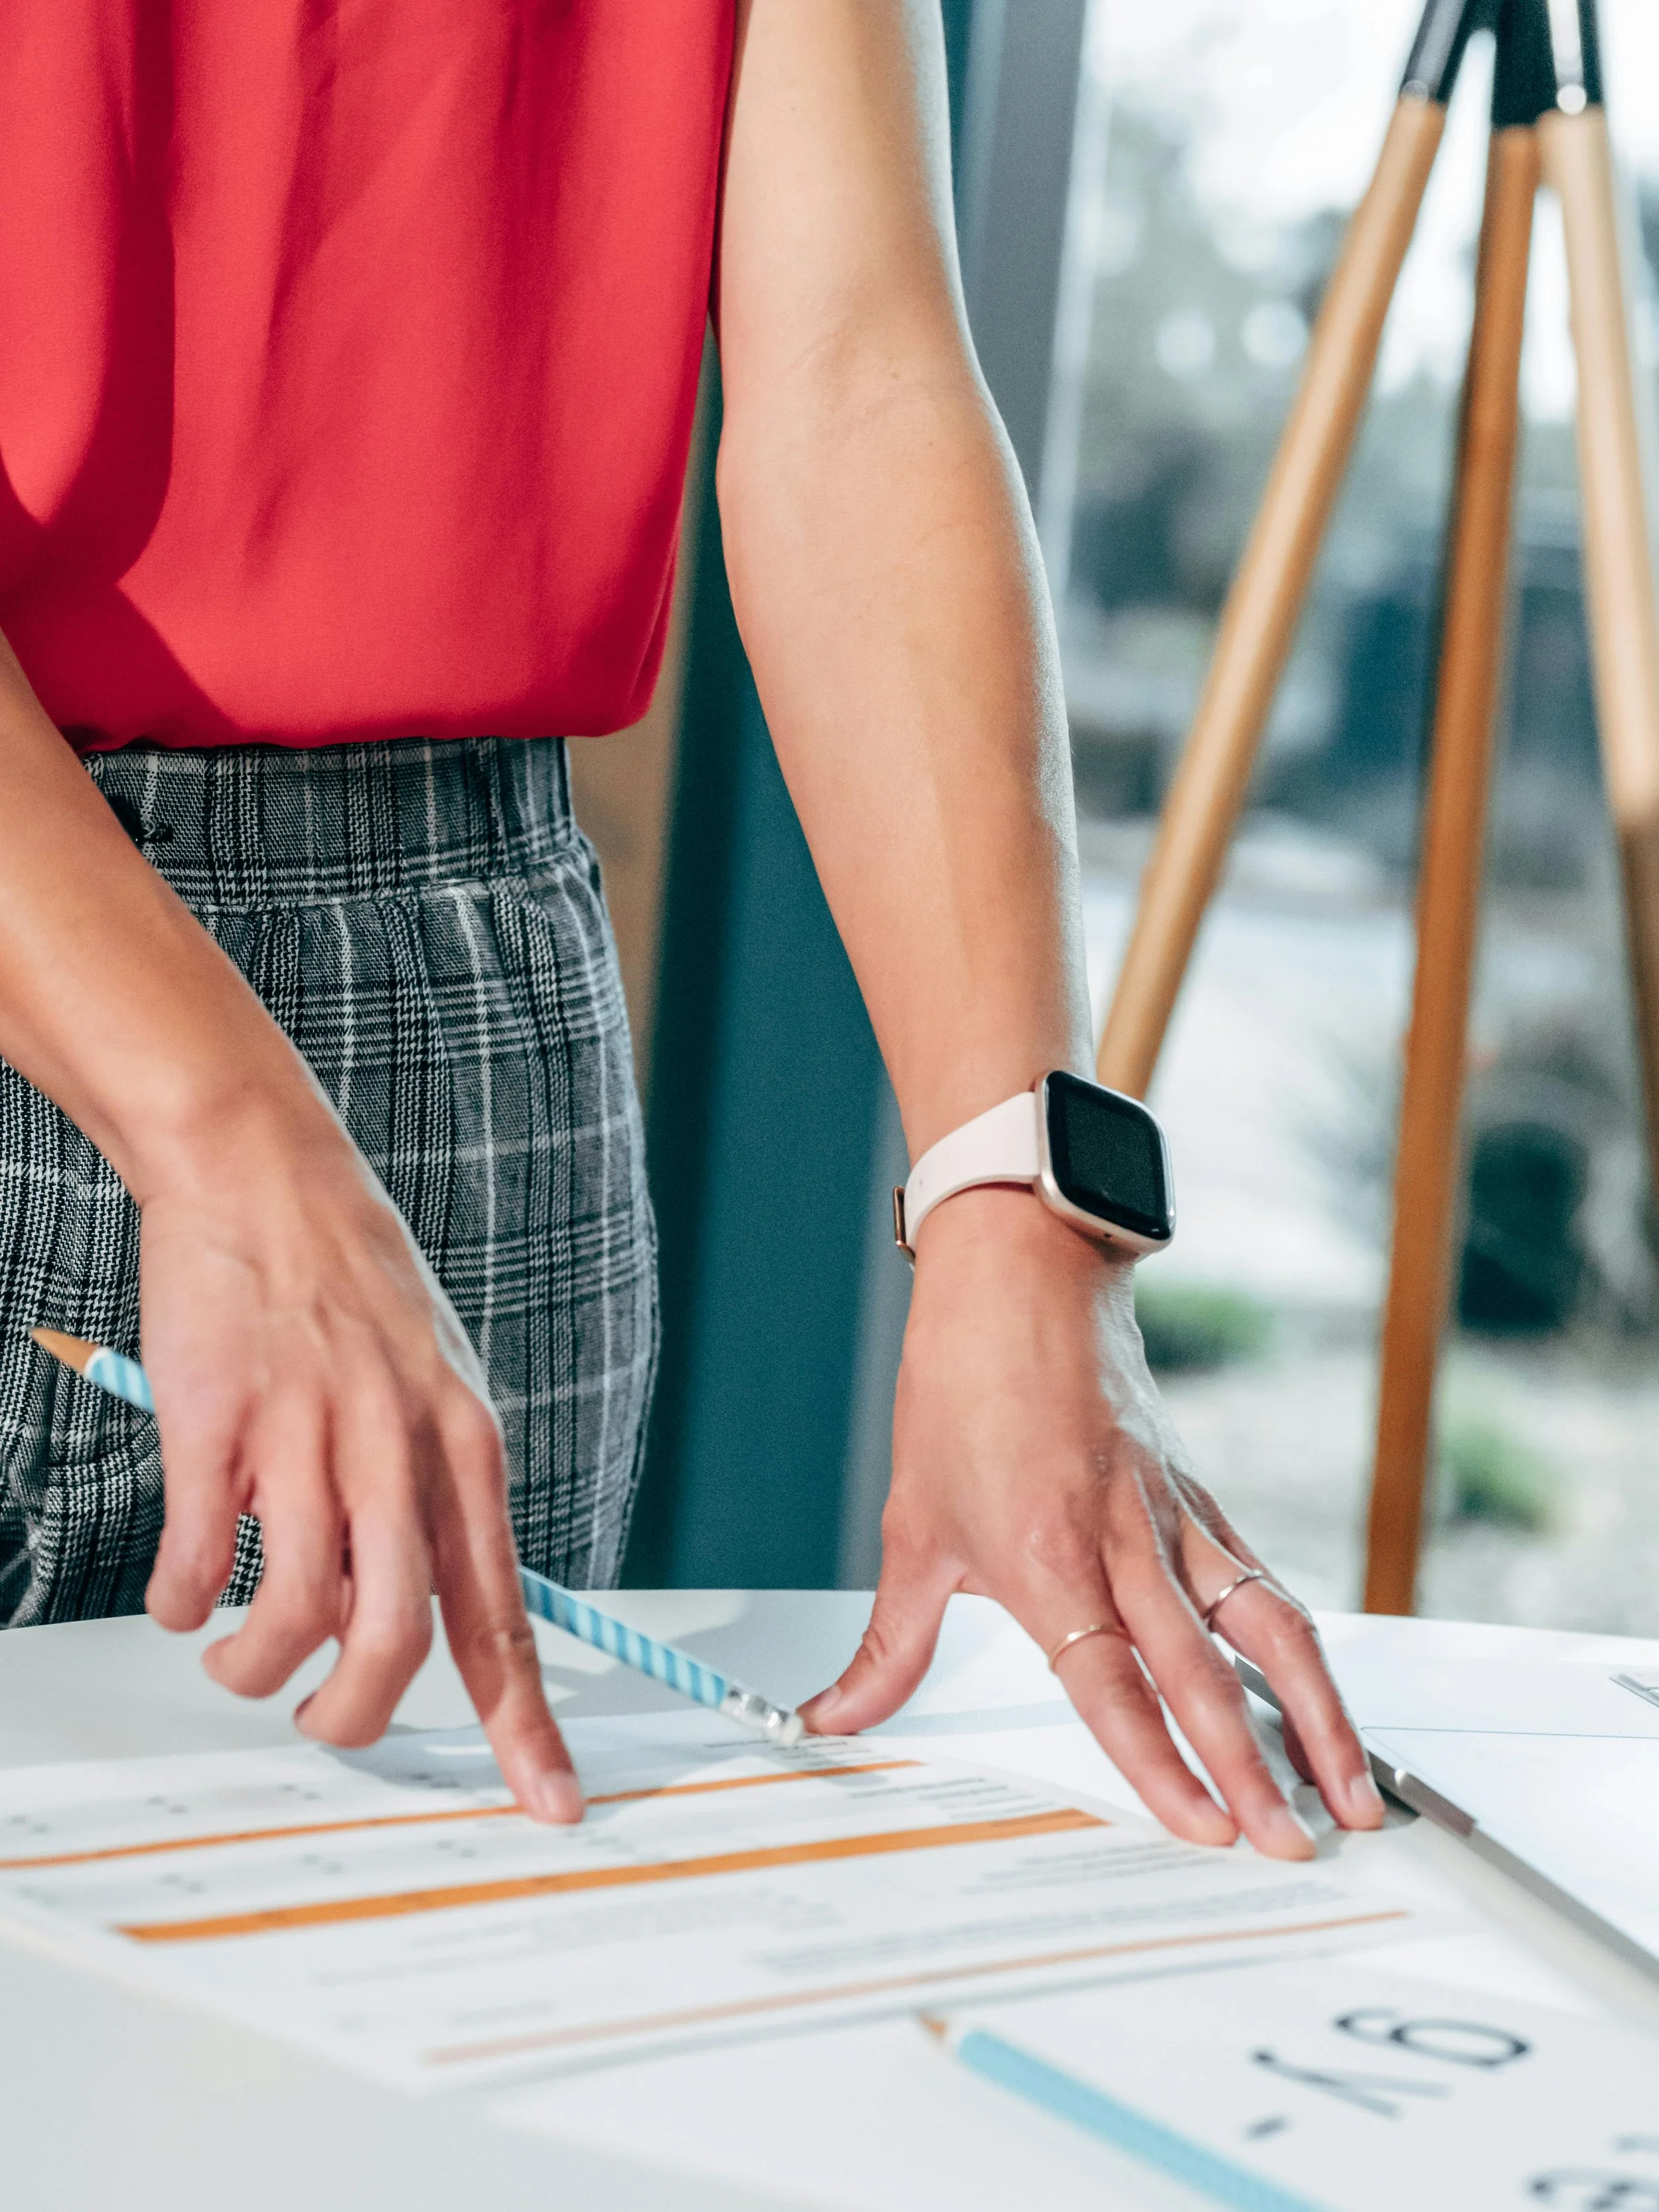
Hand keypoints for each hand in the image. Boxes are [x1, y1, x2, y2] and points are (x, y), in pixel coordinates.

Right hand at [137, 1096, 580, 1823]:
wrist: (268, 1176)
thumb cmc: (353, 1290)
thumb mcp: (428, 1393)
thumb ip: (425, 1506)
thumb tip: (389, 1624)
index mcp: (466, 1451)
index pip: (507, 1613)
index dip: (526, 1723)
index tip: (551, 1801)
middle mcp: (401, 1451)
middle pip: (400, 1638)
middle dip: (354, 1716)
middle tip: (321, 1720)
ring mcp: (307, 1436)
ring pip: (295, 1615)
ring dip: (253, 1665)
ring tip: (232, 1653)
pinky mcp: (217, 1425)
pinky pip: (195, 1560)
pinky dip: (177, 1601)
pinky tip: (177, 1591)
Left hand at [799, 1189, 1384, 1858]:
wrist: (1020, 1278)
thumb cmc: (963, 1389)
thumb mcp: (911, 1527)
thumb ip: (888, 1648)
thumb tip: (833, 1720)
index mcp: (1046, 1556)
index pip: (1113, 1684)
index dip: (1163, 1763)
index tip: (1206, 1829)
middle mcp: (1124, 1544)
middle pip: (1204, 1672)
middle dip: (1256, 1769)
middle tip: (1296, 1846)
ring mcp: (1175, 1521)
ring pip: (1267, 1630)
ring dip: (1318, 1717)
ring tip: (1353, 1792)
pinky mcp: (1202, 1502)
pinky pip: (1265, 1585)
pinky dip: (1303, 1652)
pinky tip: (1328, 1702)